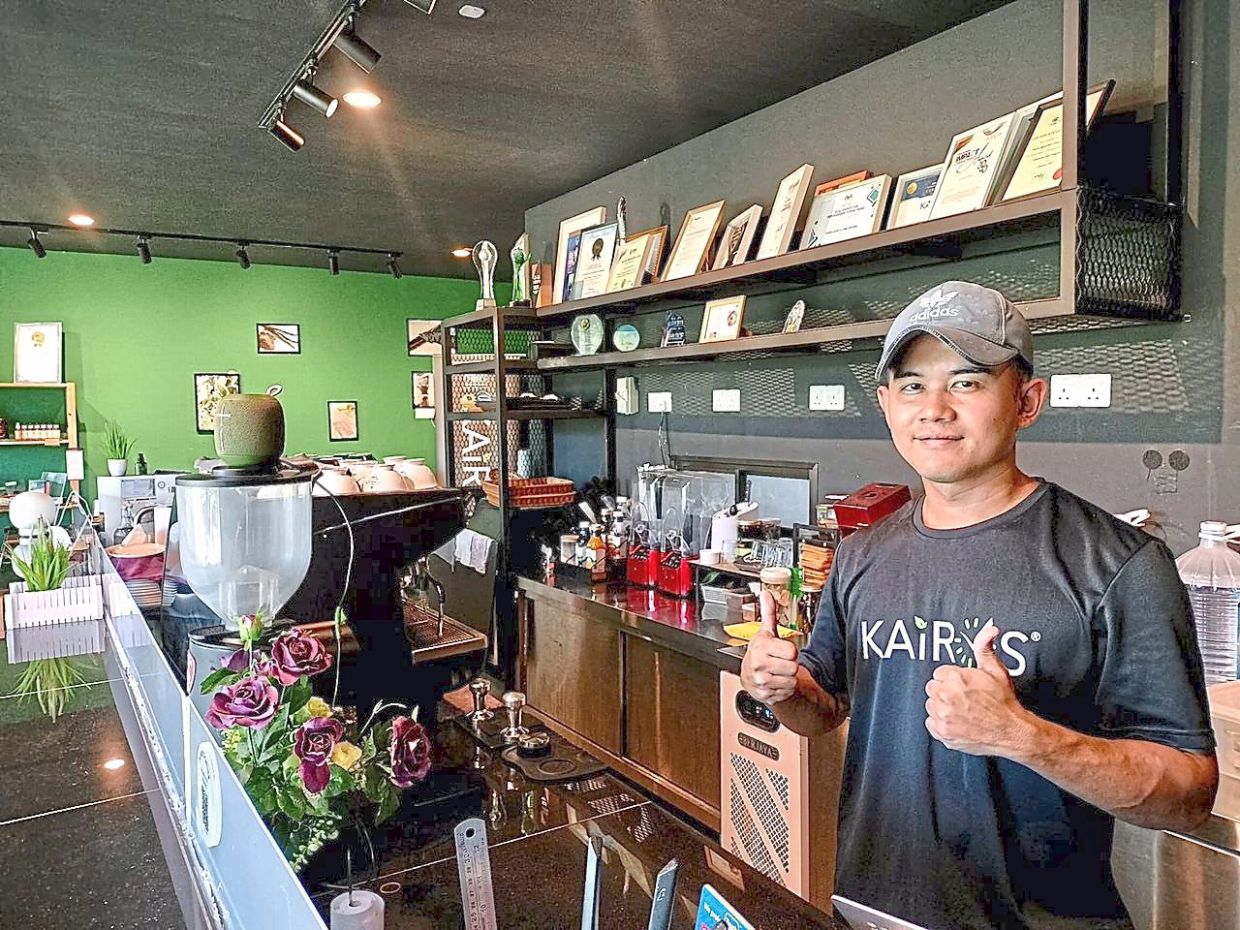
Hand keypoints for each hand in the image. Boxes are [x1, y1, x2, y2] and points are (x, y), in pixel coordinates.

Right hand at [740, 591, 799, 704]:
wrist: (750, 677)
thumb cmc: (760, 653)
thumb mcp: (765, 633)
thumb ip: (769, 613)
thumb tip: (766, 594)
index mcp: (760, 648)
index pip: (792, 651)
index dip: (790, 651)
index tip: (781, 650)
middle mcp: (759, 665)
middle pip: (793, 667)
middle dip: (790, 665)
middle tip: (780, 662)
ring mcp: (762, 681)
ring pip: (792, 680)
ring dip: (788, 678)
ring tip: (778, 672)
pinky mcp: (766, 695)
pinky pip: (788, 691)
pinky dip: (784, 688)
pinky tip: (776, 682)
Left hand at [924, 624, 1034, 756]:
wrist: (1012, 731)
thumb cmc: (1004, 702)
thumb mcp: (996, 670)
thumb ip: (985, 648)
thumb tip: (989, 631)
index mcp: (955, 678)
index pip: (939, 673)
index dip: (952, 679)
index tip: (962, 685)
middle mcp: (946, 696)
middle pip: (933, 688)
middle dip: (945, 691)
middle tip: (963, 698)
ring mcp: (943, 716)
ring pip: (930, 705)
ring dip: (942, 706)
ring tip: (962, 709)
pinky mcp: (942, 732)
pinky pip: (930, 723)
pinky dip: (940, 723)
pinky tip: (957, 721)